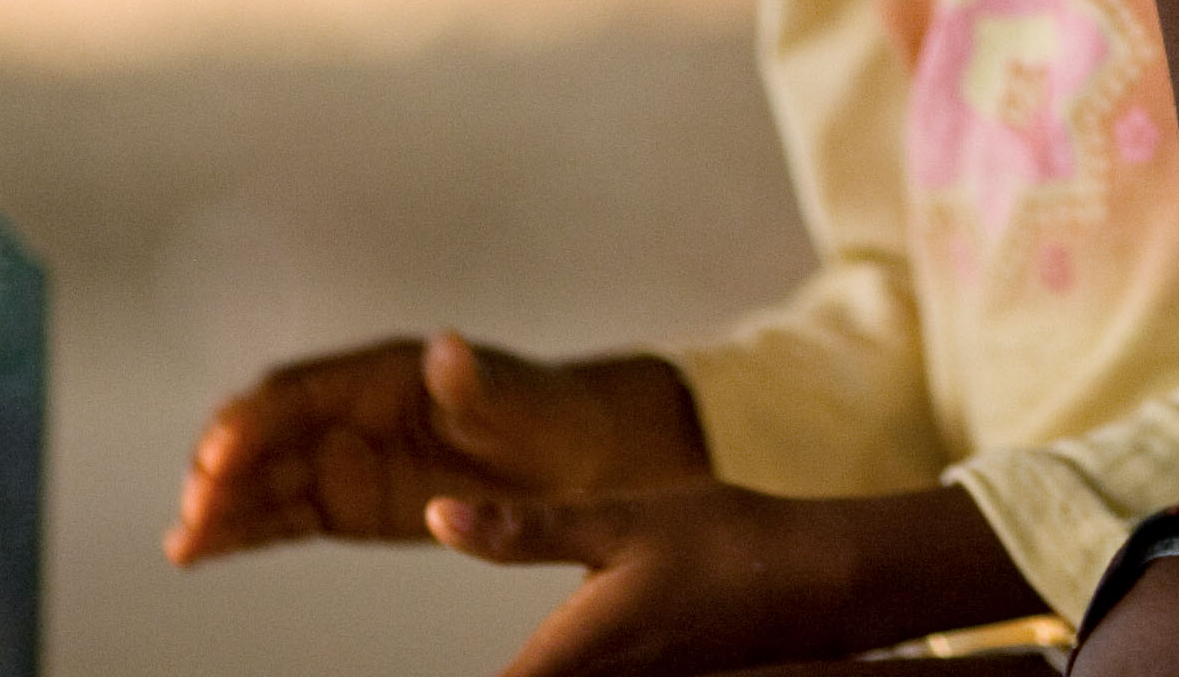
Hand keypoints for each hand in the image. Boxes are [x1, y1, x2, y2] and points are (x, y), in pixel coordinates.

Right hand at [165, 332, 706, 564]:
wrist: (569, 456)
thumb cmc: (541, 411)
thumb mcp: (514, 398)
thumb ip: (474, 382)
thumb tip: (447, 348)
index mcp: (379, 372)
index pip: (301, 389)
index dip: (258, 417)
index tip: (225, 446)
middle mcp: (346, 411)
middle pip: (266, 435)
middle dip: (225, 466)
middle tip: (198, 505)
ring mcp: (339, 457)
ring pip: (262, 481)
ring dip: (219, 506)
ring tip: (185, 543)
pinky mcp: (343, 502)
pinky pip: (279, 517)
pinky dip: (238, 531)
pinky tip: (197, 552)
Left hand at [430, 480, 1031, 676]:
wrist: (819, 579)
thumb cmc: (724, 544)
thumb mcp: (620, 519)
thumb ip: (523, 529)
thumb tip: (438, 517)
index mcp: (567, 657)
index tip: (359, 666)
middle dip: (502, 671)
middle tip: (410, 656)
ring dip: (530, 668)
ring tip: (523, 648)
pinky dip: (566, 670)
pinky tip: (571, 654)